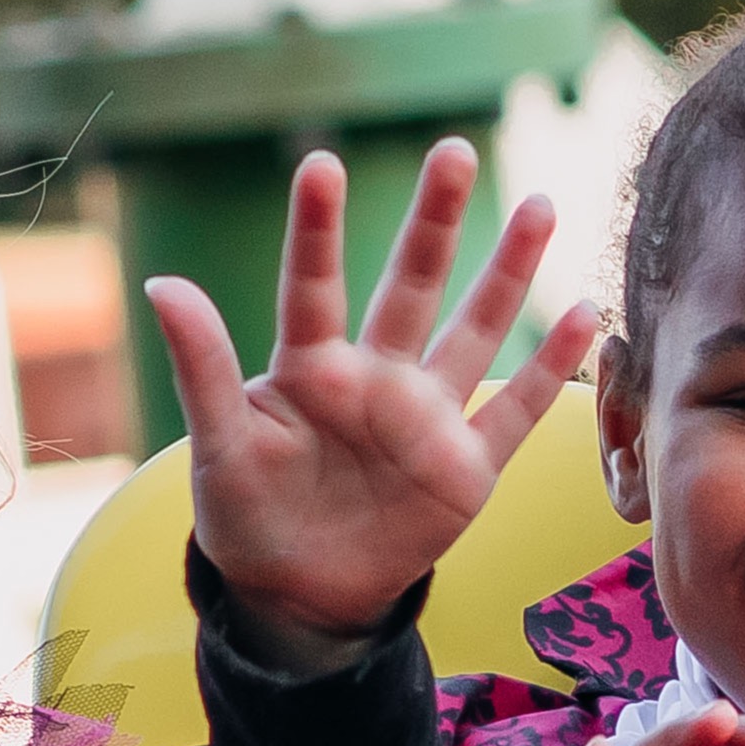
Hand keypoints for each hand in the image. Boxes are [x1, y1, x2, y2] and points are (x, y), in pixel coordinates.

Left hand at [150, 138, 603, 663]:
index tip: (320, 163)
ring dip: (508, 273)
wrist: (296, 594)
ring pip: (475, 331)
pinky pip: (513, 410)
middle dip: (434, 220)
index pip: (312, 287)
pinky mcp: (464, 468)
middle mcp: (375, 377)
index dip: (316, 229)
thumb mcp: (218, 445)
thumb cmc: (247, 510)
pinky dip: (550, 369)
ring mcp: (425, 418)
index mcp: (309, 368)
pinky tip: (584, 314)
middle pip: (411, 286)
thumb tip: (160, 282)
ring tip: (541, 205)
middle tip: (454, 151)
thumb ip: (202, 367)